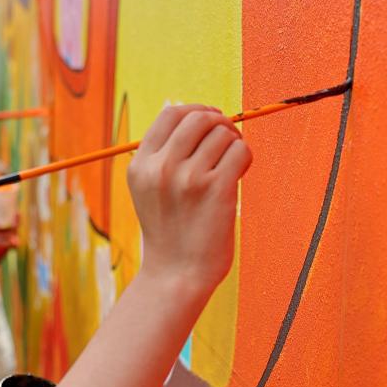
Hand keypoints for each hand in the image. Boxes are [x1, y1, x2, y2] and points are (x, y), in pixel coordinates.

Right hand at [127, 105, 251, 295]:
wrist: (176, 275)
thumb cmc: (170, 231)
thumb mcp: (149, 190)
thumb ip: (163, 156)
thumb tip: (200, 117)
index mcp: (141, 165)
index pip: (171, 114)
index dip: (196, 111)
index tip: (210, 122)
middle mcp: (161, 168)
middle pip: (199, 118)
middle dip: (220, 123)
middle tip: (228, 140)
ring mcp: (188, 178)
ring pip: (224, 134)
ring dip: (234, 144)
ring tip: (231, 165)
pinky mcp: (216, 190)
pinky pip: (241, 151)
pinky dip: (246, 158)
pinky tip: (240, 174)